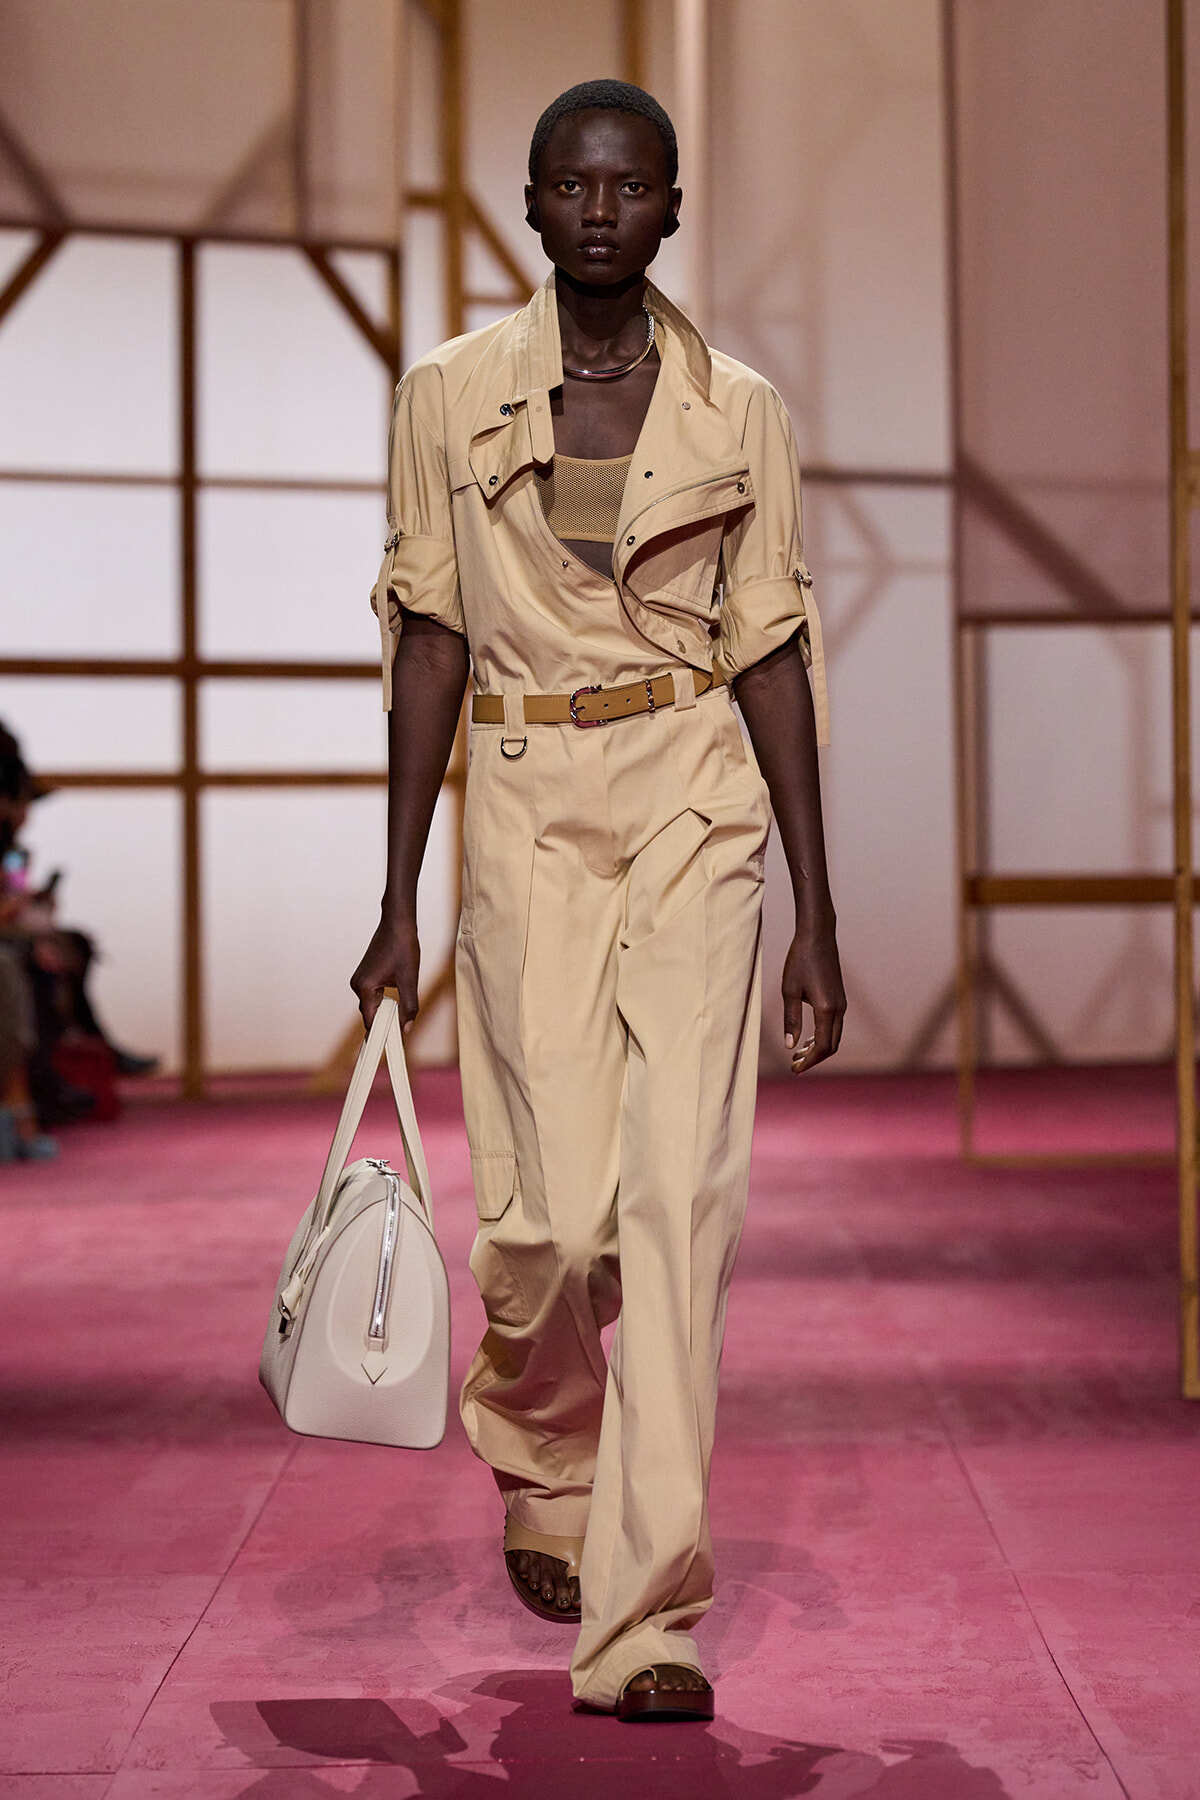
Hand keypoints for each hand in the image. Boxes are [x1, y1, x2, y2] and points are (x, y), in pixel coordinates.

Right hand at [351, 913, 419, 1030]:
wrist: (397, 924)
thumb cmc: (403, 948)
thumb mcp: (410, 980)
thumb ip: (409, 1007)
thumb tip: (407, 1029)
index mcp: (365, 988)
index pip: (370, 1020)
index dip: (380, 1034)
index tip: (388, 1046)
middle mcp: (357, 984)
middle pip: (370, 1014)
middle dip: (384, 1023)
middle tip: (399, 1034)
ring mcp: (359, 979)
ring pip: (372, 1004)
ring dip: (384, 1011)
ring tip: (400, 1018)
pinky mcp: (364, 974)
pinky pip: (372, 995)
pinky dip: (382, 1001)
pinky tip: (395, 1003)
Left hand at [782, 921, 845, 1073]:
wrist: (818, 935)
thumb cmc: (800, 960)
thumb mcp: (789, 990)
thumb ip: (791, 1020)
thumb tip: (790, 1046)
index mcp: (827, 1009)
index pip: (822, 1047)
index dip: (809, 1062)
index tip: (794, 1069)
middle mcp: (839, 1009)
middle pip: (831, 1046)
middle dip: (814, 1059)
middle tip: (794, 1065)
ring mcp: (842, 1003)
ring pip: (834, 1036)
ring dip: (818, 1048)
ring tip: (798, 1054)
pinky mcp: (839, 998)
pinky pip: (835, 1026)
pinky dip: (823, 1036)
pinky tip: (807, 1037)